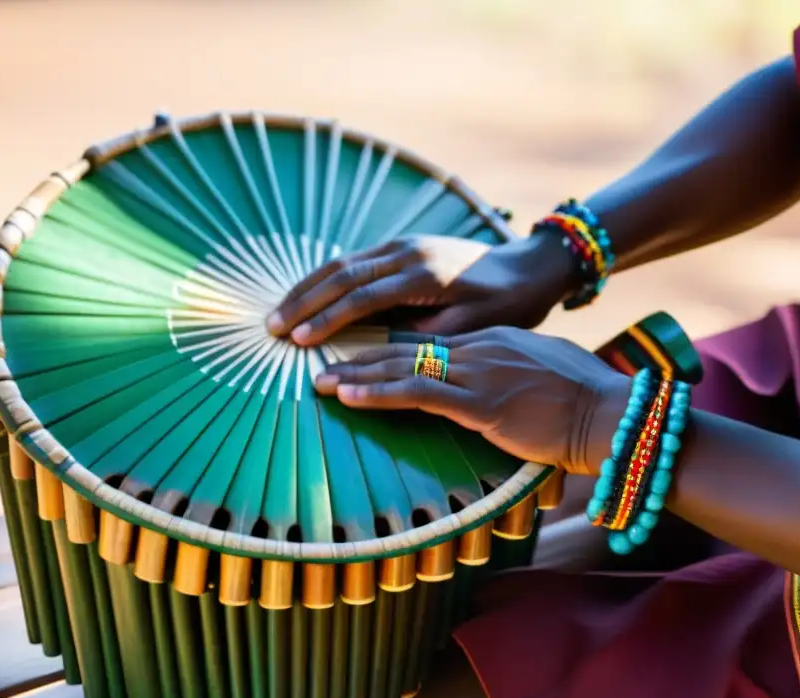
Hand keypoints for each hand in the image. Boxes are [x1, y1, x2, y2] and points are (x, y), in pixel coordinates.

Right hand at [266, 232, 576, 345]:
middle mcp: (408, 252)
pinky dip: (325, 278)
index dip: (327, 319)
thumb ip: (425, 338)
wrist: (528, 268)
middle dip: (303, 301)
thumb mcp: (471, 329)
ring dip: (307, 287)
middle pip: (342, 273)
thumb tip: (378, 352)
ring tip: (278, 313)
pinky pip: (355, 259)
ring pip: (343, 262)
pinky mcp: (402, 245)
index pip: (363, 297)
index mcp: (425, 275)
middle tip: (270, 327)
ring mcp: (403, 244)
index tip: (299, 340)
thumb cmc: (506, 307)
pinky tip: (306, 296)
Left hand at [313, 327, 626, 473]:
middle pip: (407, 349)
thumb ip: (515, 375)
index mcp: (494, 340)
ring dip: (356, 374)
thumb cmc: (590, 402)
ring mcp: (477, 372)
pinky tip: (347, 396)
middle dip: (361, 357)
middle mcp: (480, 348)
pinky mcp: (478, 401)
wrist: (613, 415)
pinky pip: (416, 393)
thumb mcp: (547, 374)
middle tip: (323, 362)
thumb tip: (503, 388)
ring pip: (403, 367)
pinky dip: (376, 393)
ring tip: (319, 381)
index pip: (430, 343)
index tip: (359, 357)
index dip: (390, 350)